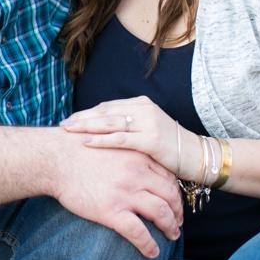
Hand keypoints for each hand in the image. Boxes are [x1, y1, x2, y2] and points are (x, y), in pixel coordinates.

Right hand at [49, 129, 182, 258]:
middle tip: (178, 222)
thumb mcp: (111, 142)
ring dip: (170, 227)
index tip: (174, 202)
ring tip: (172, 235)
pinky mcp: (111, 211)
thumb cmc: (78, 148)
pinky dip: (149, 244)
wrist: (56, 158)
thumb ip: (127, 152)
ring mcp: (125, 192)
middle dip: (177, 211)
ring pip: (161, 213)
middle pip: (170, 195)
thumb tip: (135, 165)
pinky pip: (138, 232)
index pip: (168, 176)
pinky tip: (152, 252)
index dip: (174, 192)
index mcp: (138, 156)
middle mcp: (137, 173)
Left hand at [61, 96, 192, 177]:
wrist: (196, 156)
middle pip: (105, 112)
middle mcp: (143, 108)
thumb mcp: (148, 129)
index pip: (107, 106)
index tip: (71, 119)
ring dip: (86, 126)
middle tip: (63, 125)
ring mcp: (148, 122)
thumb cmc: (170, 147)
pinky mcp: (151, 139)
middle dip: (82, 118)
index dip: (87, 113)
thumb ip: (129, 125)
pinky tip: (86, 142)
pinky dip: (101, 140)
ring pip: (109, 123)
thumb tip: (102, 127)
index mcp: (141, 103)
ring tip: (69, 130)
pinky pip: (120, 139)